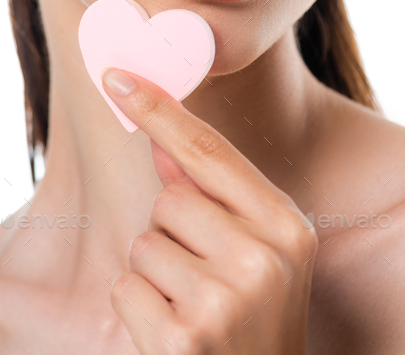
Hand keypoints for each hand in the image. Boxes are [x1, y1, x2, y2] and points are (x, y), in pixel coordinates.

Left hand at [101, 67, 317, 353]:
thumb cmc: (256, 320)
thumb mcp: (254, 251)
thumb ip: (210, 194)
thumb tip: (158, 137)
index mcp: (287, 226)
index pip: (210, 152)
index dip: (161, 110)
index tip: (117, 76)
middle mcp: (264, 259)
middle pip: (170, 199)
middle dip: (172, 232)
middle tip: (204, 275)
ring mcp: (225, 301)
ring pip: (144, 242)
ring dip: (155, 273)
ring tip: (193, 306)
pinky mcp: (183, 340)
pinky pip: (126, 286)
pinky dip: (139, 308)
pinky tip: (176, 333)